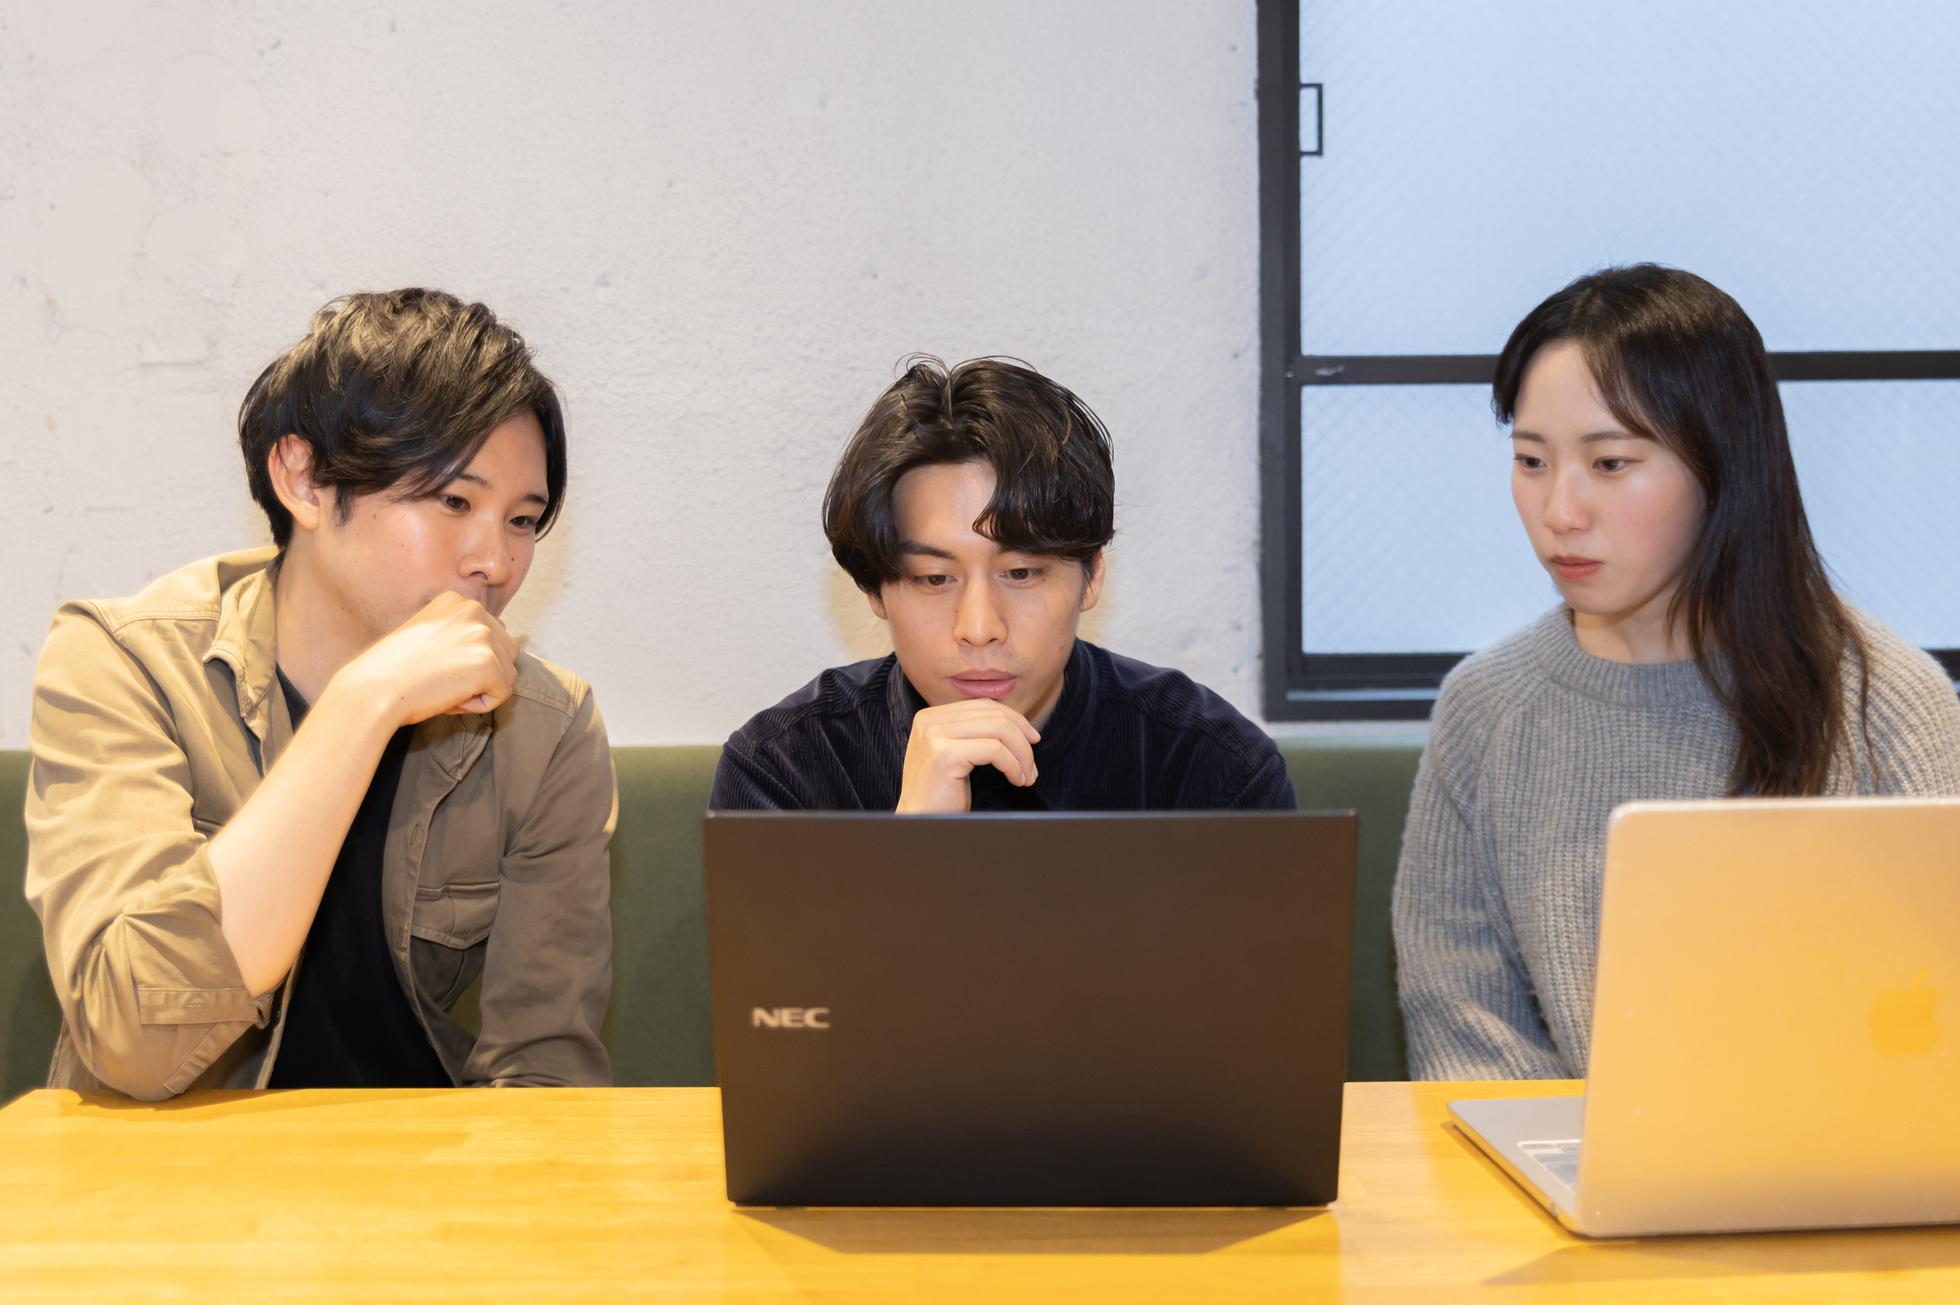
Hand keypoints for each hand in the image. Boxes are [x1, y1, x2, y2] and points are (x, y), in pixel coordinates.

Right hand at [329, 591, 519, 727]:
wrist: (373, 689)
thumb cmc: (393, 671)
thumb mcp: (429, 636)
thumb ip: (460, 636)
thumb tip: (491, 653)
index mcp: (458, 601)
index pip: (491, 636)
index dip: (467, 661)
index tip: (435, 665)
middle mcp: (474, 610)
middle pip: (506, 653)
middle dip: (481, 675)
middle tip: (441, 680)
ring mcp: (483, 635)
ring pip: (506, 675)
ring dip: (480, 690)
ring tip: (444, 688)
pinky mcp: (488, 663)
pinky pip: (501, 695)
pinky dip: (479, 706)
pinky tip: (449, 697)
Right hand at [895, 699, 1040, 812]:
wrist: (922, 822)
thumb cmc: (944, 794)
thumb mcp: (959, 754)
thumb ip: (976, 732)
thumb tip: (1019, 723)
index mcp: (931, 716)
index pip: (984, 706)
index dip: (1015, 720)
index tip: (1033, 740)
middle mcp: (929, 720)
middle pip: (994, 715)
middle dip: (1022, 740)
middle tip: (1032, 767)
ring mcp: (934, 735)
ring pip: (998, 729)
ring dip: (1021, 754)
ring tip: (1027, 776)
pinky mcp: (944, 754)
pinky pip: (994, 750)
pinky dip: (1013, 765)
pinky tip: (1016, 780)